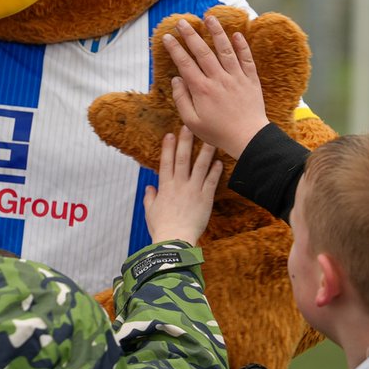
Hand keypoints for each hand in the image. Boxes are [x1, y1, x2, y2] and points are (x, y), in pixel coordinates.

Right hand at [143, 126, 222, 245]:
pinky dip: (215, 171)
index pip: (166, 162)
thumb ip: (150, 197)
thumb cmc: (161, 228)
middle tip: (188, 127)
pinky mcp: (204, 199)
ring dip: (205, 152)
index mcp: (165, 186)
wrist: (175, 241)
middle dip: (185, 142)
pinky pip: (211, 182)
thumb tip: (148, 187)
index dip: (168, 147)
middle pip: (182, 159)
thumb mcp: (150, 211)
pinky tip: (219, 162)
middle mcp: (179, 185)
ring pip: (200, 167)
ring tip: (210, 140)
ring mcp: (192, 191)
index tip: (170, 134)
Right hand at [163, 12, 269, 160]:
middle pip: (203, 51)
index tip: (167, 37)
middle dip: (190, 35)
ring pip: (225, 50)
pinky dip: (242, 46)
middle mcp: (218, 79)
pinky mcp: (251, 80)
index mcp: (202, 89)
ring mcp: (236, 77)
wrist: (248, 138)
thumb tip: (176, 80)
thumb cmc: (218, 132)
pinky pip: (246, 59)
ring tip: (209, 18)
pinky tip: (237, 34)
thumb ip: (182, 99)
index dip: (175, 48)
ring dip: (216, 32)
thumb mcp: (192, 122)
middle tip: (182, 22)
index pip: (185, 63)